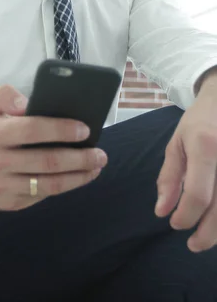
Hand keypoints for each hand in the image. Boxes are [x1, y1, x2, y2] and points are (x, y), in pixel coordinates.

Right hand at [0, 85, 107, 212]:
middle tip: (99, 152)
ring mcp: (1, 186)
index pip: (31, 129)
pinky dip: (66, 186)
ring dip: (79, 176)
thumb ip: (3, 95)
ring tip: (96, 166)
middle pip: (46, 161)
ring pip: (49, 184)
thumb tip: (26, 104)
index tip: (84, 129)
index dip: (60, 129)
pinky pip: (43, 195)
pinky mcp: (9, 204)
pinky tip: (80, 177)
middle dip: (79, 157)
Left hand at [155, 77, 216, 251]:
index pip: (199, 194)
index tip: (175, 224)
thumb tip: (161, 211)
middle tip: (193, 245)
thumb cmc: (200, 123)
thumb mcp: (177, 143)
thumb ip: (169, 178)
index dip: (187, 215)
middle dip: (208, 233)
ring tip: (206, 239)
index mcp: (206, 147)